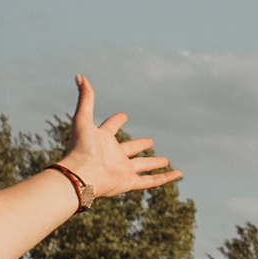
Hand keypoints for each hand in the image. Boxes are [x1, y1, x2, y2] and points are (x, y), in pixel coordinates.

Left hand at [59, 76, 181, 207]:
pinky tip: (178, 174)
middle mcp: (112, 155)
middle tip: (150, 141)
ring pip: (142, 166)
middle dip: (139, 145)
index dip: (116, 120)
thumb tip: (80, 76)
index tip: (123, 115)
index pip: (110, 127)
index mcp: (102, 140)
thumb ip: (85, 98)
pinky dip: (165, 178)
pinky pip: (150, 181)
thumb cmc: (80, 147)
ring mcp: (121, 170)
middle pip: (130, 149)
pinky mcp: (129, 182)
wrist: (81, 175)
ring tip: (166, 160)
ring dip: (154, 163)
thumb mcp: (83, 119)